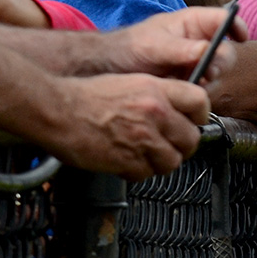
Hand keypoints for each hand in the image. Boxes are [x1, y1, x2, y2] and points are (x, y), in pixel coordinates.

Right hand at [36, 73, 210, 180]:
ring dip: (161, 162)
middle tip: (168, 146)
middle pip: (191, 138)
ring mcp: (143, 138)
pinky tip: (125, 162)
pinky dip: (138, 172)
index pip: (200, 102)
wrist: (56, 110)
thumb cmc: (86, 96)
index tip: (192, 123)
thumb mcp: (130, 83)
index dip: (199, 116)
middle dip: (181, 146)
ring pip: (172, 161)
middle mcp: (155, 112)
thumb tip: (175, 113)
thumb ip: (157, 97)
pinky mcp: (127, 160)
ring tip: (144, 156)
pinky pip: (146, 174)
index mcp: (157, 89)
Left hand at [104, 7, 248, 83]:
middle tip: (209, 73)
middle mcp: (199, 42)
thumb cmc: (130, 48)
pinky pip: (205, 89)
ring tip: (192, 87)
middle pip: (226, 51)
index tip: (240, 38)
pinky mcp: (190, 82)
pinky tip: (185, 96)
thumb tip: (205, 50)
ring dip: (210, 82)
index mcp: (193, 23)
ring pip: (218, 74)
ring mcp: (196, 63)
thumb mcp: (153, 46)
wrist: (111, 70)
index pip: (224, 19)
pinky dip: (200, 95)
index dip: (237, 26)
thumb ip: (180, 48)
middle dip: (221, 63)